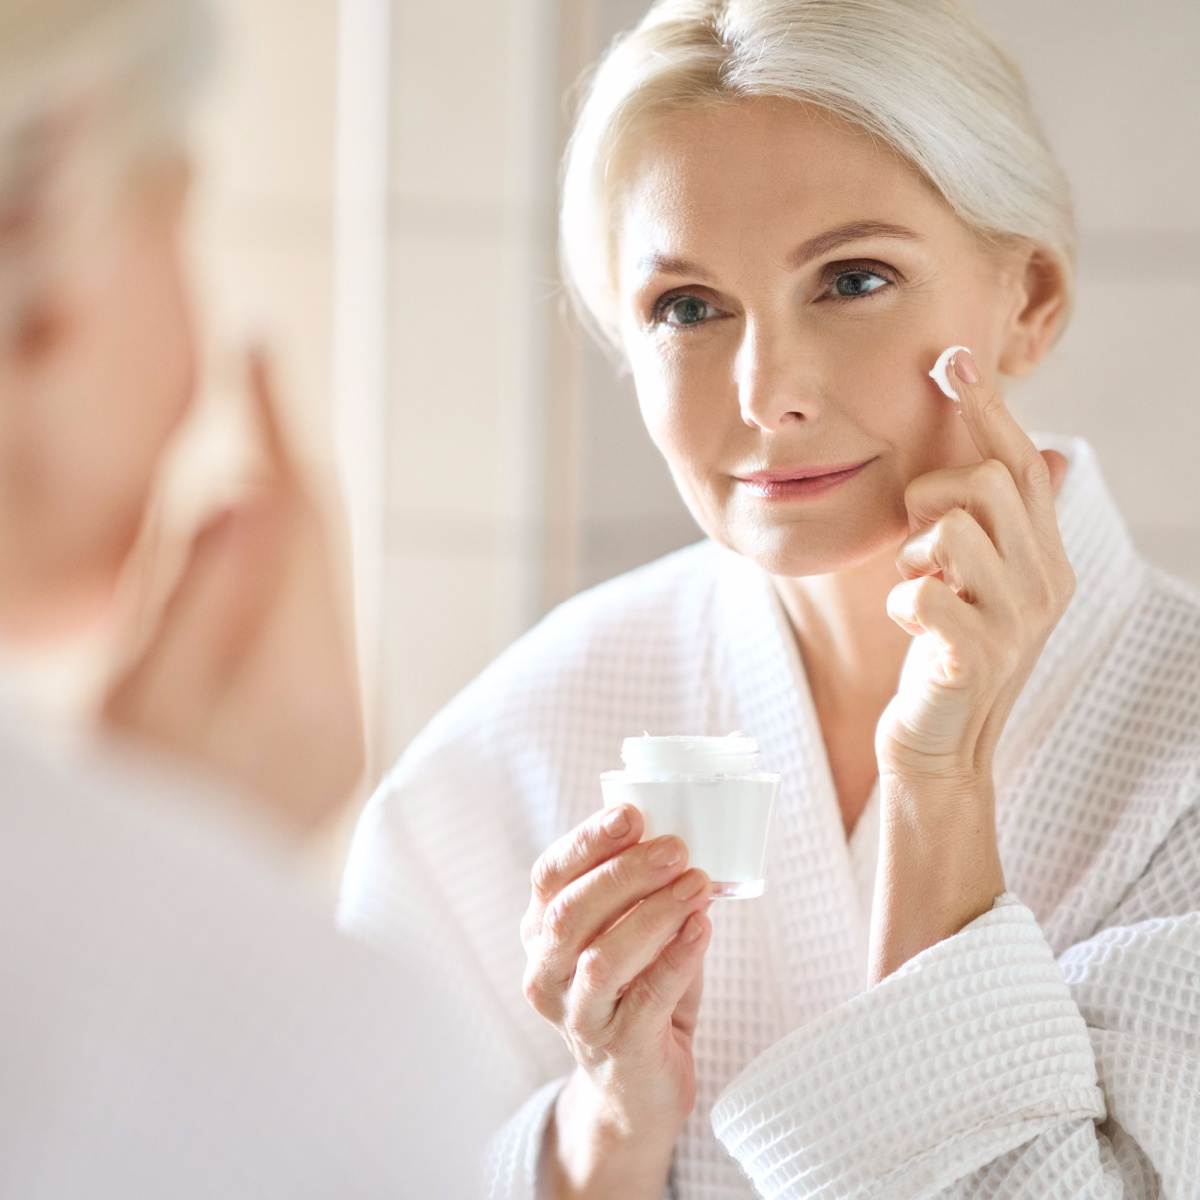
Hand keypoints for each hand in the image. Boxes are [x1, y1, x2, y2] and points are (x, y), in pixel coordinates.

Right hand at [101, 351, 363, 835]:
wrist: (163, 945)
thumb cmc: (127, 818)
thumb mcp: (133, 700)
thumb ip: (196, 596)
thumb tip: (247, 493)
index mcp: (286, 693)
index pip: (297, 522)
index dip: (278, 427)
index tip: (257, 347)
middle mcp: (338, 708)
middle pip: (322, 550)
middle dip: (284, 469)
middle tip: (251, 391)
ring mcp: (344, 731)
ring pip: (322, 589)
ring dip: (284, 525)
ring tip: (241, 466)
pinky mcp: (338, 746)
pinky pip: (318, 636)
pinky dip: (285, 586)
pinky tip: (246, 569)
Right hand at [521, 805, 712, 1198]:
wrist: (638, 1089)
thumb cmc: (637, 990)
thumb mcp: (628, 933)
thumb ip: (640, 892)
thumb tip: (678, 839)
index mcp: (541, 932)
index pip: (549, 876)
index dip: (587, 841)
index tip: (630, 815)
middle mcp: (546, 973)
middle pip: (570, 913)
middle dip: (625, 873)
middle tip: (676, 849)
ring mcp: (577, 1016)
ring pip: (603, 958)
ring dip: (655, 913)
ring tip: (699, 886)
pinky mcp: (618, 1048)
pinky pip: (646, 997)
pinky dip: (678, 957)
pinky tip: (702, 928)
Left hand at [869, 349, 1072, 979]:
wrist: (939, 746)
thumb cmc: (944, 653)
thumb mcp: (971, 580)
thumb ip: (986, 521)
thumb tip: (1035, 448)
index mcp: (1043, 555)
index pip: (1020, 460)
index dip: (986, 407)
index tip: (950, 357)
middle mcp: (1044, 581)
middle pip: (986, 480)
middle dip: (932, 495)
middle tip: (920, 542)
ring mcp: (1016, 621)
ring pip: (954, 528)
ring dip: (916, 553)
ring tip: (921, 589)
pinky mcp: (977, 657)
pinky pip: (923, 592)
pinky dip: (903, 600)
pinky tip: (911, 624)